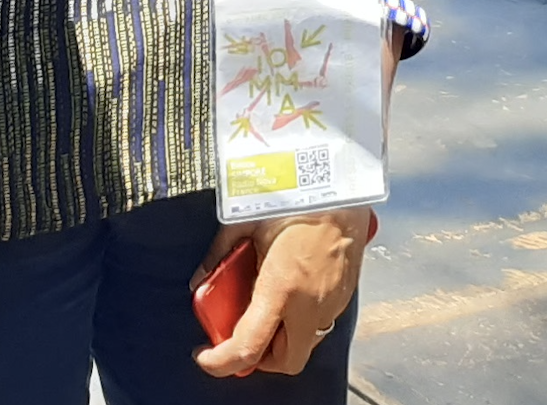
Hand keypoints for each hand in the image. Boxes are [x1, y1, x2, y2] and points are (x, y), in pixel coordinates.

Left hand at [192, 207, 369, 378]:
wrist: (342, 185)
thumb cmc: (296, 197)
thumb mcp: (245, 220)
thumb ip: (219, 254)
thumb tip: (201, 279)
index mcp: (281, 287)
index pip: (249, 345)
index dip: (222, 361)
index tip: (207, 357)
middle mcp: (309, 305)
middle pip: (283, 361)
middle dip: (259, 358)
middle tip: (238, 337)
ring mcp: (331, 304)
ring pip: (304, 345)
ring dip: (280, 339)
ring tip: (262, 310)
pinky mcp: (344, 297)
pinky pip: (319, 324)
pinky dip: (298, 321)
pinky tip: (287, 293)